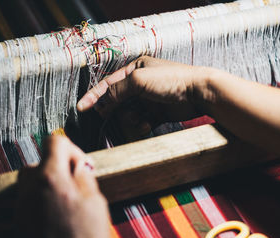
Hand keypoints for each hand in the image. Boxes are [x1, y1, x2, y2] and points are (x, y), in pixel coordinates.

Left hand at [16, 136, 110, 237]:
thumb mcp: (96, 204)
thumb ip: (84, 178)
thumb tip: (79, 165)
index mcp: (51, 178)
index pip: (54, 142)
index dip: (72, 148)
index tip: (81, 164)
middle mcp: (31, 189)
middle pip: (38, 162)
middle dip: (57, 166)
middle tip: (75, 182)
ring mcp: (22, 207)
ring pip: (31, 181)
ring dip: (48, 183)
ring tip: (68, 200)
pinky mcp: (19, 223)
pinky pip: (29, 199)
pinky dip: (42, 199)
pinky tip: (59, 215)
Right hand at [77, 56, 212, 139]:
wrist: (198, 92)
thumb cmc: (170, 79)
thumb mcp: (138, 80)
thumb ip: (117, 91)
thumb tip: (102, 103)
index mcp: (134, 70)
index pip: (108, 84)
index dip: (94, 96)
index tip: (81, 107)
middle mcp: (140, 84)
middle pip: (117, 101)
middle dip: (114, 110)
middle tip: (108, 116)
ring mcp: (148, 99)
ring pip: (128, 113)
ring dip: (131, 119)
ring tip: (140, 119)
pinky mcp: (156, 113)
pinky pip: (141, 122)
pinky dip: (141, 125)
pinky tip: (148, 124)